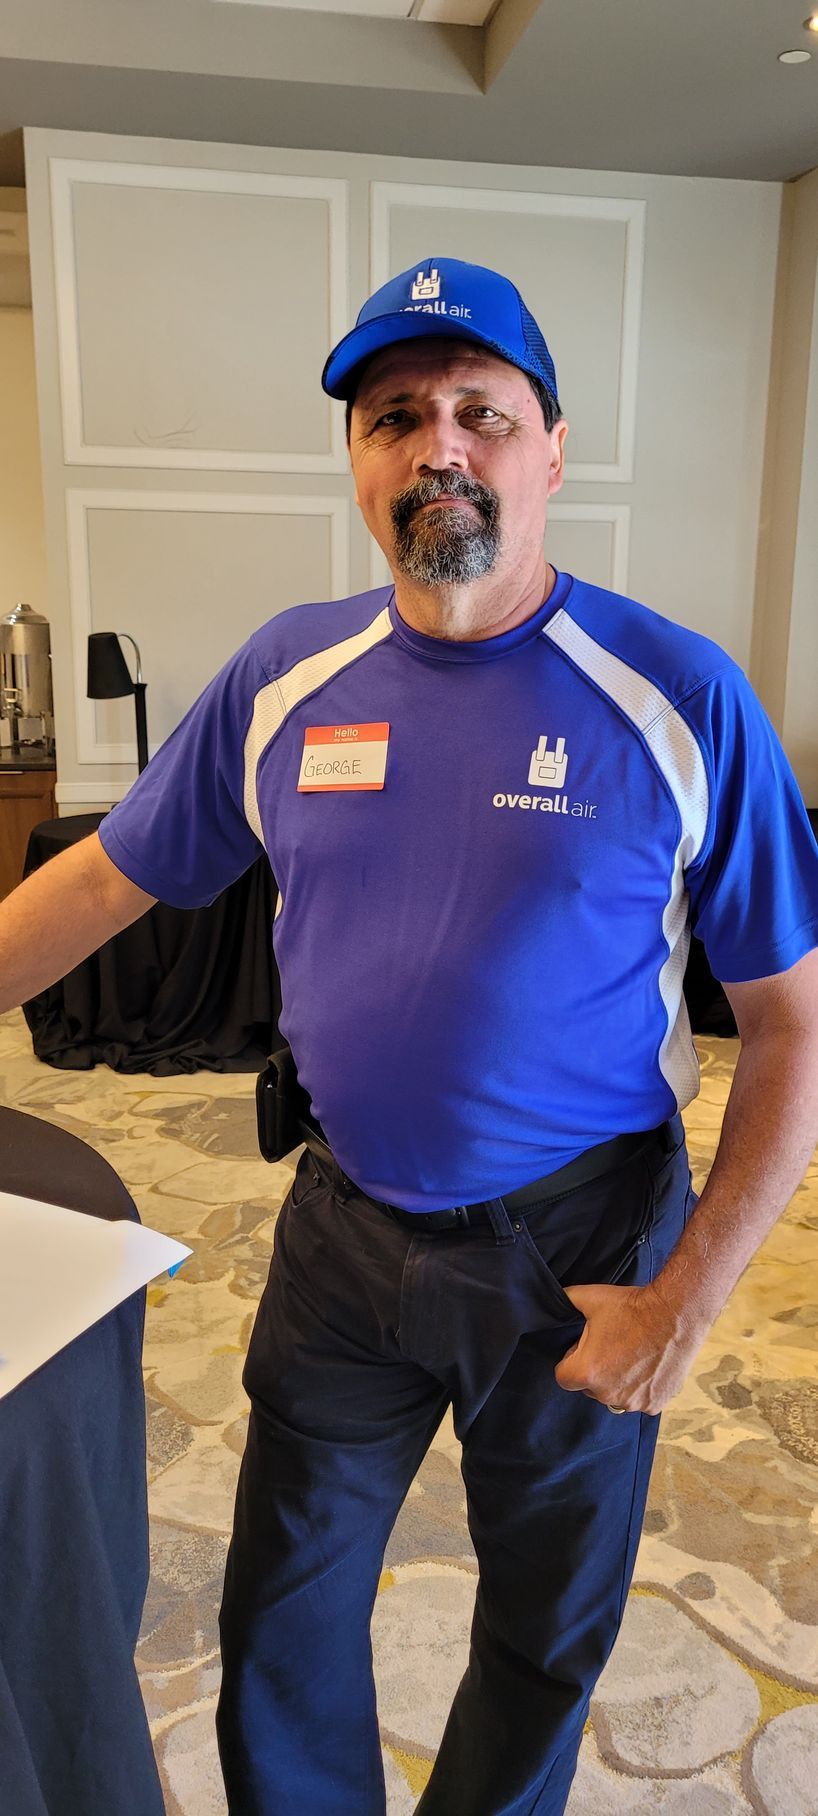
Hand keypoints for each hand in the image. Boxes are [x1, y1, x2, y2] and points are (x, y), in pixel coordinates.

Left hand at [553, 1281, 706, 1414]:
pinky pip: (639, 1400)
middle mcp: (607, 1394)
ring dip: (618, 1381)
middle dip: (595, 1371)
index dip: (571, 1360)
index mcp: (587, 1372)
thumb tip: (555, 1299)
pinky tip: (648, 1365)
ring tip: (632, 1354)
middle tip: (611, 1346)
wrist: (675, 1314)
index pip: (563, 1377)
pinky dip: (641, 1388)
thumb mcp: (590, 1297)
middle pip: (589, 1388)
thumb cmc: (632, 1307)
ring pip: (614, 1395)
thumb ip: (566, 1300)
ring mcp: (633, 1402)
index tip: (585, 1348)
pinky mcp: (654, 1404)